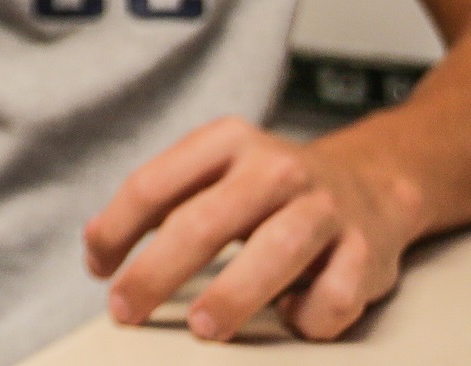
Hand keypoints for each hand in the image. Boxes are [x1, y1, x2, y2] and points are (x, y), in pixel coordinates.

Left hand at [84, 117, 423, 342]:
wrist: (373, 181)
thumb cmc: (271, 191)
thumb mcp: (216, 173)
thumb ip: (163, 200)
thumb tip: (97, 248)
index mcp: (228, 141)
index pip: (154, 184)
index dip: (117, 230)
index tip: (99, 269)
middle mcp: (276, 168)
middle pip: (205, 221)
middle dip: (157, 271)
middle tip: (126, 310)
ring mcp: (325, 207)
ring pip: (276, 251)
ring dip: (233, 294)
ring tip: (203, 328)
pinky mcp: (366, 250)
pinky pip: (334, 295)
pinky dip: (309, 316)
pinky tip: (293, 316)